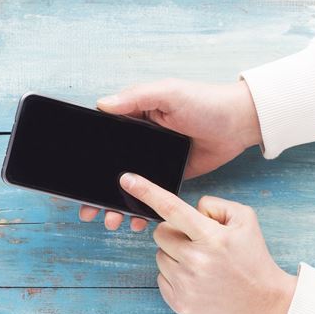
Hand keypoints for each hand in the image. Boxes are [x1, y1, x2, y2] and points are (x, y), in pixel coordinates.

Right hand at [78, 79, 262, 231]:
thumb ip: (135, 97)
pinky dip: (141, 209)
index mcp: (134, 118)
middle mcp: (139, 141)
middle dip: (97, 193)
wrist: (239, 123)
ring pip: (127, 187)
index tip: (75, 181)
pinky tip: (136, 220)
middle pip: (109, 169)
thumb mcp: (168, 92)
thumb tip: (101, 104)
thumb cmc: (205, 101)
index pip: (102, 140)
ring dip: (116, 206)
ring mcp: (154, 161)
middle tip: (89, 211)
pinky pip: (151, 196)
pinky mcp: (170, 176)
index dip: (87, 160)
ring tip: (112, 221)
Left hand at [119, 172, 295, 313]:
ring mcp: (186, 285)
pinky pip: (161, 277)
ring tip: (202, 263)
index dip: (147, 192)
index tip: (127, 179)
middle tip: (199, 242)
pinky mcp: (180, 303)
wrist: (263, 301)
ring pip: (159, 255)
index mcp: (211, 237)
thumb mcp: (244, 219)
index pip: (173, 208)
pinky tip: (198, 278)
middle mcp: (195, 261)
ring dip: (175, 255)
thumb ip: (214, 205)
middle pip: (160, 233)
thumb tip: (189, 210)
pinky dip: (175, 275)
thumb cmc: (252, 257)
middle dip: (175, 232)